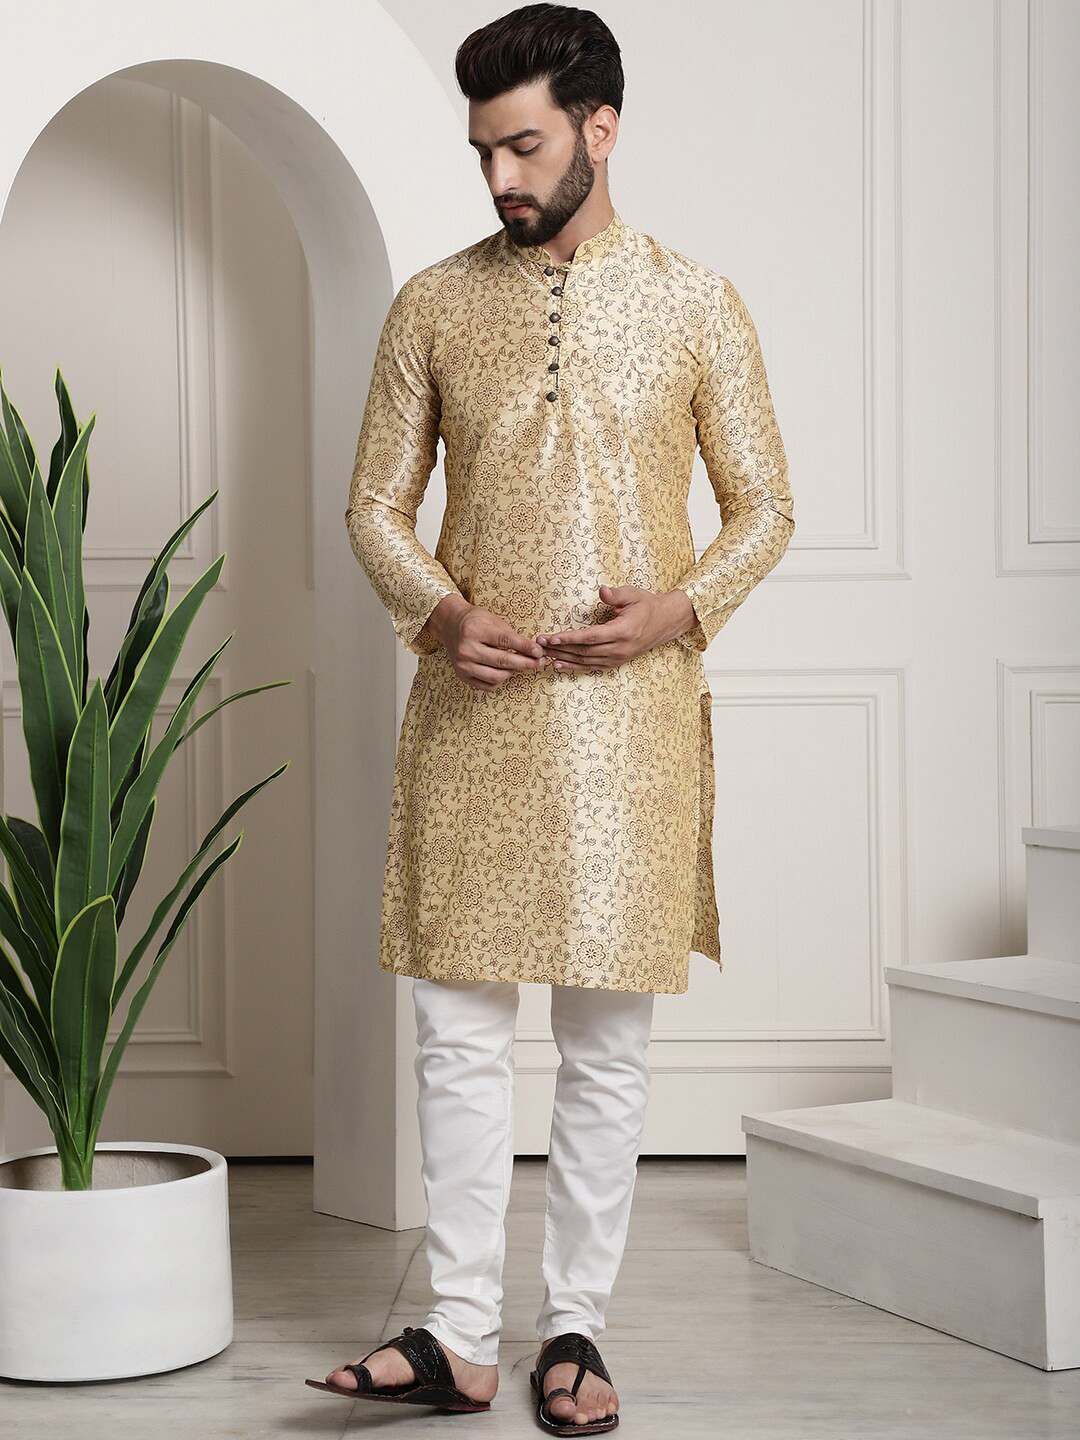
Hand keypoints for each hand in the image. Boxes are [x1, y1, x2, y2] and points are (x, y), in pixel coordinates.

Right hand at [425, 593, 546, 690]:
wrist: (450, 626)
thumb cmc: (474, 621)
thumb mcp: (492, 619)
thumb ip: (510, 635)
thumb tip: (533, 650)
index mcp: (474, 630)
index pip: (505, 641)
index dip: (525, 647)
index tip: (539, 651)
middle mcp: (466, 649)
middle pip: (502, 661)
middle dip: (525, 663)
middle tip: (539, 662)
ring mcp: (463, 665)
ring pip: (496, 677)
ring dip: (513, 672)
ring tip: (520, 664)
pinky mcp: (462, 676)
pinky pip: (487, 686)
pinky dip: (500, 680)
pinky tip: (505, 671)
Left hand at [535, 585, 696, 669]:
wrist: (665, 622)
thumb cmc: (646, 605)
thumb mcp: (633, 594)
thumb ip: (616, 594)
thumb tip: (602, 590)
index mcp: (624, 631)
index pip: (591, 637)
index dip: (570, 638)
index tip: (552, 637)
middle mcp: (620, 648)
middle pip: (584, 651)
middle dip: (559, 647)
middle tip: (539, 644)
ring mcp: (618, 657)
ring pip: (586, 660)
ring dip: (563, 657)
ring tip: (542, 654)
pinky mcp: (616, 662)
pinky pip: (591, 666)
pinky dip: (573, 667)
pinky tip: (558, 664)